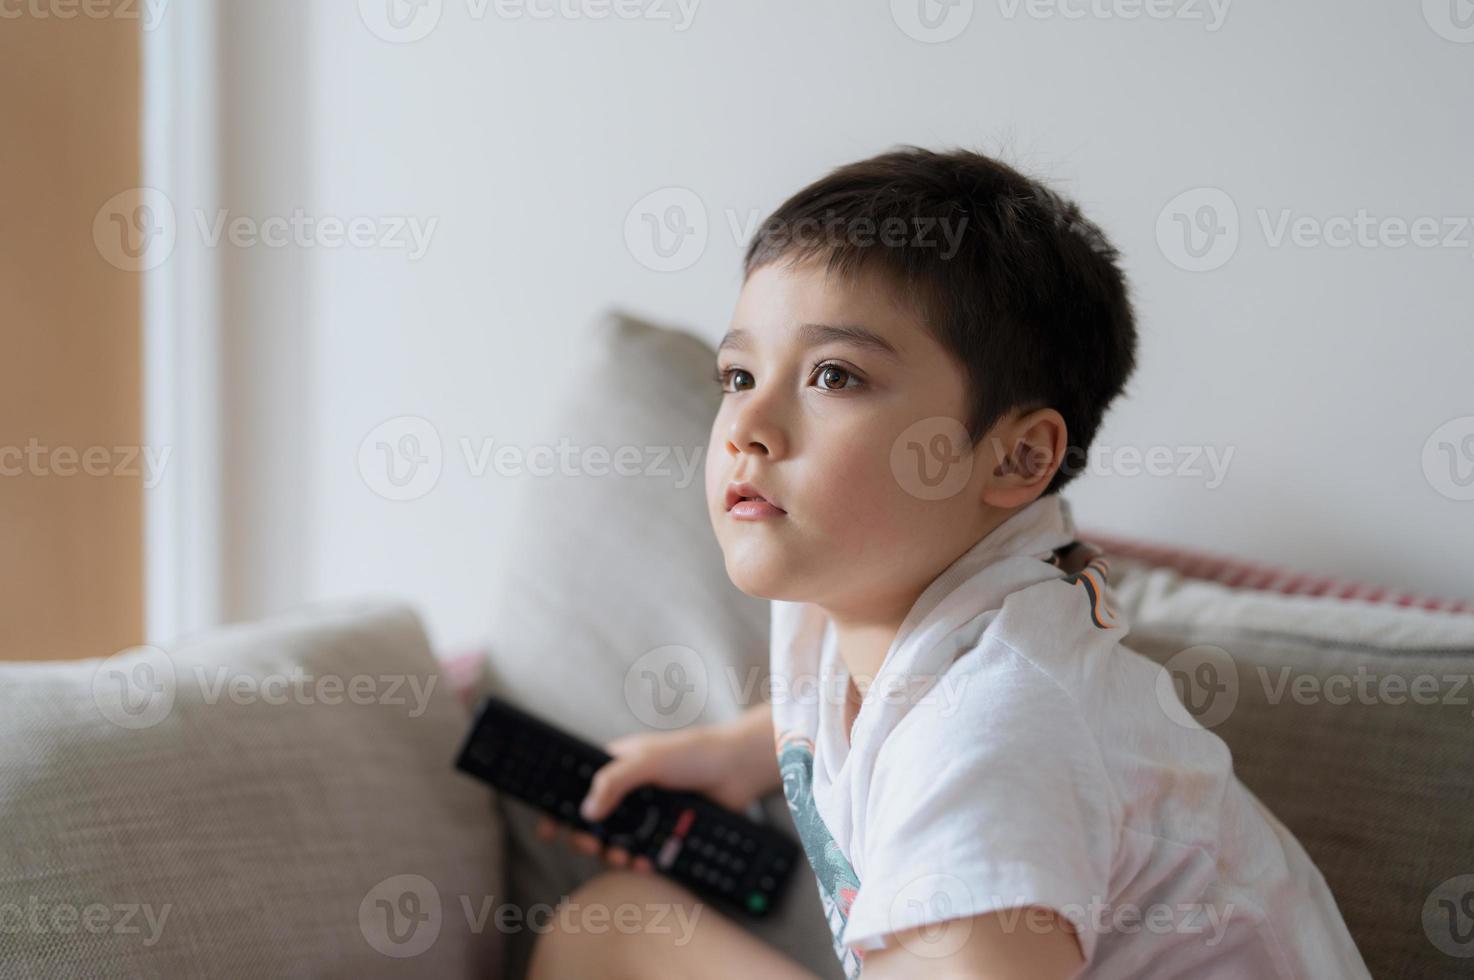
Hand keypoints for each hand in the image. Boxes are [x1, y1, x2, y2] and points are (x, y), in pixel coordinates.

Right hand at [534, 723, 760, 872]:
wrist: (738, 770)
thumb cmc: (693, 752)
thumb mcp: (647, 760)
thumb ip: (614, 782)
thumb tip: (586, 811)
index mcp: (617, 766)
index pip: (578, 786)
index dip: (560, 807)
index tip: (548, 829)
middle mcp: (629, 791)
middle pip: (594, 821)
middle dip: (588, 837)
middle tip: (591, 846)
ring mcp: (648, 812)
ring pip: (618, 840)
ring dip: (613, 853)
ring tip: (621, 858)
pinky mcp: (667, 831)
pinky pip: (645, 852)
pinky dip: (640, 861)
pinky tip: (643, 864)